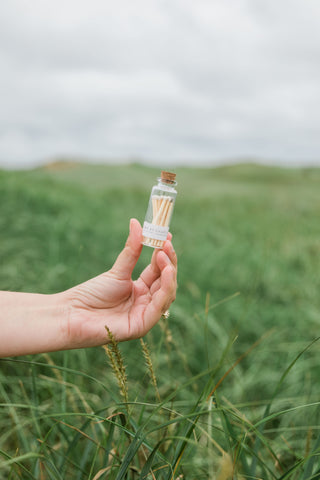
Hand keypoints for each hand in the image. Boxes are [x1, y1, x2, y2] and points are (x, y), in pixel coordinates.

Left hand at [64, 218, 176, 347]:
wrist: (71, 314)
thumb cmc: (91, 294)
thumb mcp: (116, 271)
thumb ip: (132, 250)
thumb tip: (136, 222)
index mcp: (141, 290)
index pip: (159, 271)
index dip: (165, 254)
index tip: (167, 236)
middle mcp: (146, 303)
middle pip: (166, 281)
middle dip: (169, 262)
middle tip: (166, 244)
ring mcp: (145, 315)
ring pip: (167, 294)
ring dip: (169, 274)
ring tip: (164, 255)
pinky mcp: (141, 326)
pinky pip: (159, 307)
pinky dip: (165, 289)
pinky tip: (165, 272)